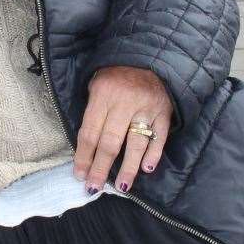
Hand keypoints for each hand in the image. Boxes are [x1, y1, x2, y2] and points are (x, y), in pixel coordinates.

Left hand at [73, 65, 170, 193]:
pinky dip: (154, 154)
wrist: (149, 56)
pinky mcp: (164, 111)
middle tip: (94, 187)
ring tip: (122, 186)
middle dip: (101, 168)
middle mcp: (124, 101)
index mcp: (103, 93)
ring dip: (128, 167)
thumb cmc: (117, 74)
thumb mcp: (97, 83)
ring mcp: (146, 107)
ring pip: (136, 143)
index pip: (90, 131)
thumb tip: (86, 146)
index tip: (79, 175)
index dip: (84, 156)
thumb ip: (93, 110)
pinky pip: (159, 137)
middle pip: (110, 142)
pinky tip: (147, 169)